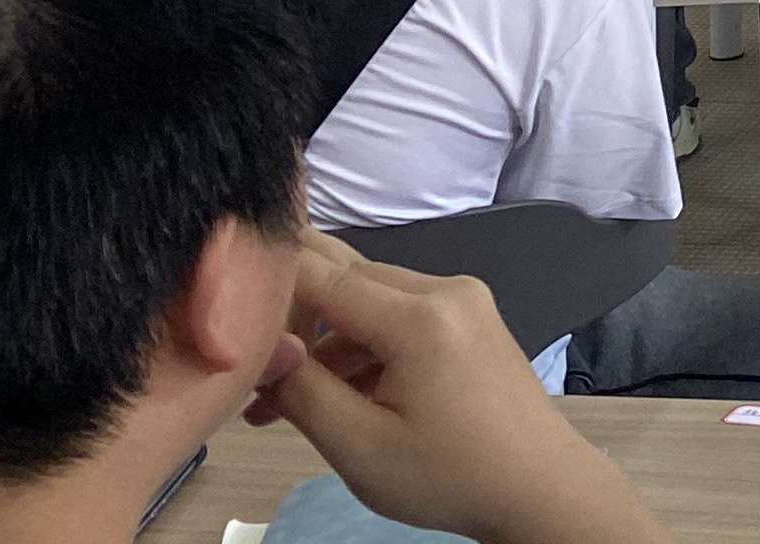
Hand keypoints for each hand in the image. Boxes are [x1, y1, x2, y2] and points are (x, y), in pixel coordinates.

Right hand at [247, 234, 671, 543]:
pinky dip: (360, 351)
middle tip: (244, 369)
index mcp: (419, 314)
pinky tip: (328, 396)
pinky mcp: (467, 320)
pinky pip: (398, 318)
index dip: (268, 285)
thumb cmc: (449, 474)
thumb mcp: (360, 446)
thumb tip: (260, 349)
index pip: (323, 273)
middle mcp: (444, 289)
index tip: (221, 310)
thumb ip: (303, 392)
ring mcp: (462, 301)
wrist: (539, 487)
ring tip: (275, 406)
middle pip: (346, 281)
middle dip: (292, 321)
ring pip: (369, 302)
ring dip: (323, 345)